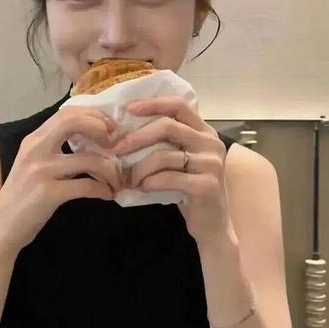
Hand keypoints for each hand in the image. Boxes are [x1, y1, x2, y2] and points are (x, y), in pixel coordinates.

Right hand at [0, 107, 122, 253]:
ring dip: (111, 170)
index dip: (93, 116)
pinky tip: (107, 195)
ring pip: (90, 159)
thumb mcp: (34, 165)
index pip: (67, 113)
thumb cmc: (22, 198)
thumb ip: (55, 150)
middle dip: (102, 130)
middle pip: (74, 122)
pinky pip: (87, 186)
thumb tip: (91, 140)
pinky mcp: (48, 194)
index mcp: (34, 140)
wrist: (1, 229)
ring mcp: (41, 171)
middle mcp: (35, 149)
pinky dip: (103, 190)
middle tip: (116, 147)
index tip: (109, 130)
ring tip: (117, 181)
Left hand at [112, 96, 231, 245]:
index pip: (179, 105)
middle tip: (116, 149)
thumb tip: (125, 130)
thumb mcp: (179, 160)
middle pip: (168, 126)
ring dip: (139, 168)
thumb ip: (165, 142)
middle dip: (137, 137)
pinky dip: (150, 182)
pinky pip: (169, 178)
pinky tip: (143, 188)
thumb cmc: (189, 189)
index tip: (129, 109)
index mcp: (204, 131)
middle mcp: (211, 143)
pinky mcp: (207, 185)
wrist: (212, 224)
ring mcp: (212, 164)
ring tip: (129, 179)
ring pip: (164, 155)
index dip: (153, 104)